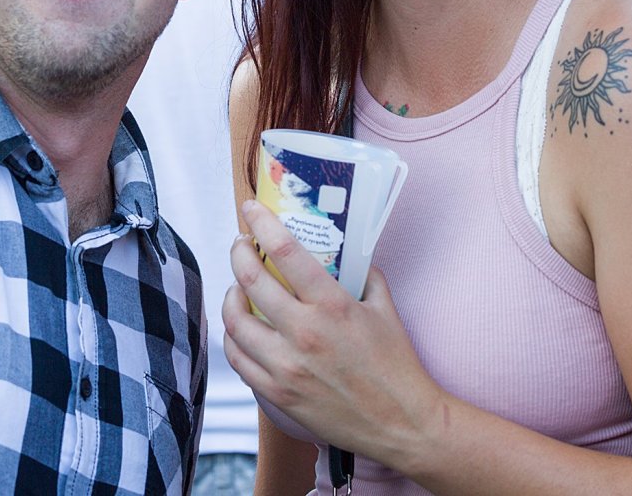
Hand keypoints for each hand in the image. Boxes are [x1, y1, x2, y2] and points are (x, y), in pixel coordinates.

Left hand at [222, 201, 441, 466]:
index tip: (252, 209)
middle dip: (238, 254)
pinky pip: (239, 359)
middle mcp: (305, 333)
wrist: (401, 422)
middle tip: (240, 245)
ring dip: (230, 295)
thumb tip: (343, 254)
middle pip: (250, 281)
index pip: (286, 252)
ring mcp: (287, 366)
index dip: (262, 224)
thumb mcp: (384, 307)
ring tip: (236, 287)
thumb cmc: (396, 364)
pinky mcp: (278, 393)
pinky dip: (234, 337)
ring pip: (235, 321)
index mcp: (333, 306)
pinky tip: (240, 328)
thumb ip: (362, 275)